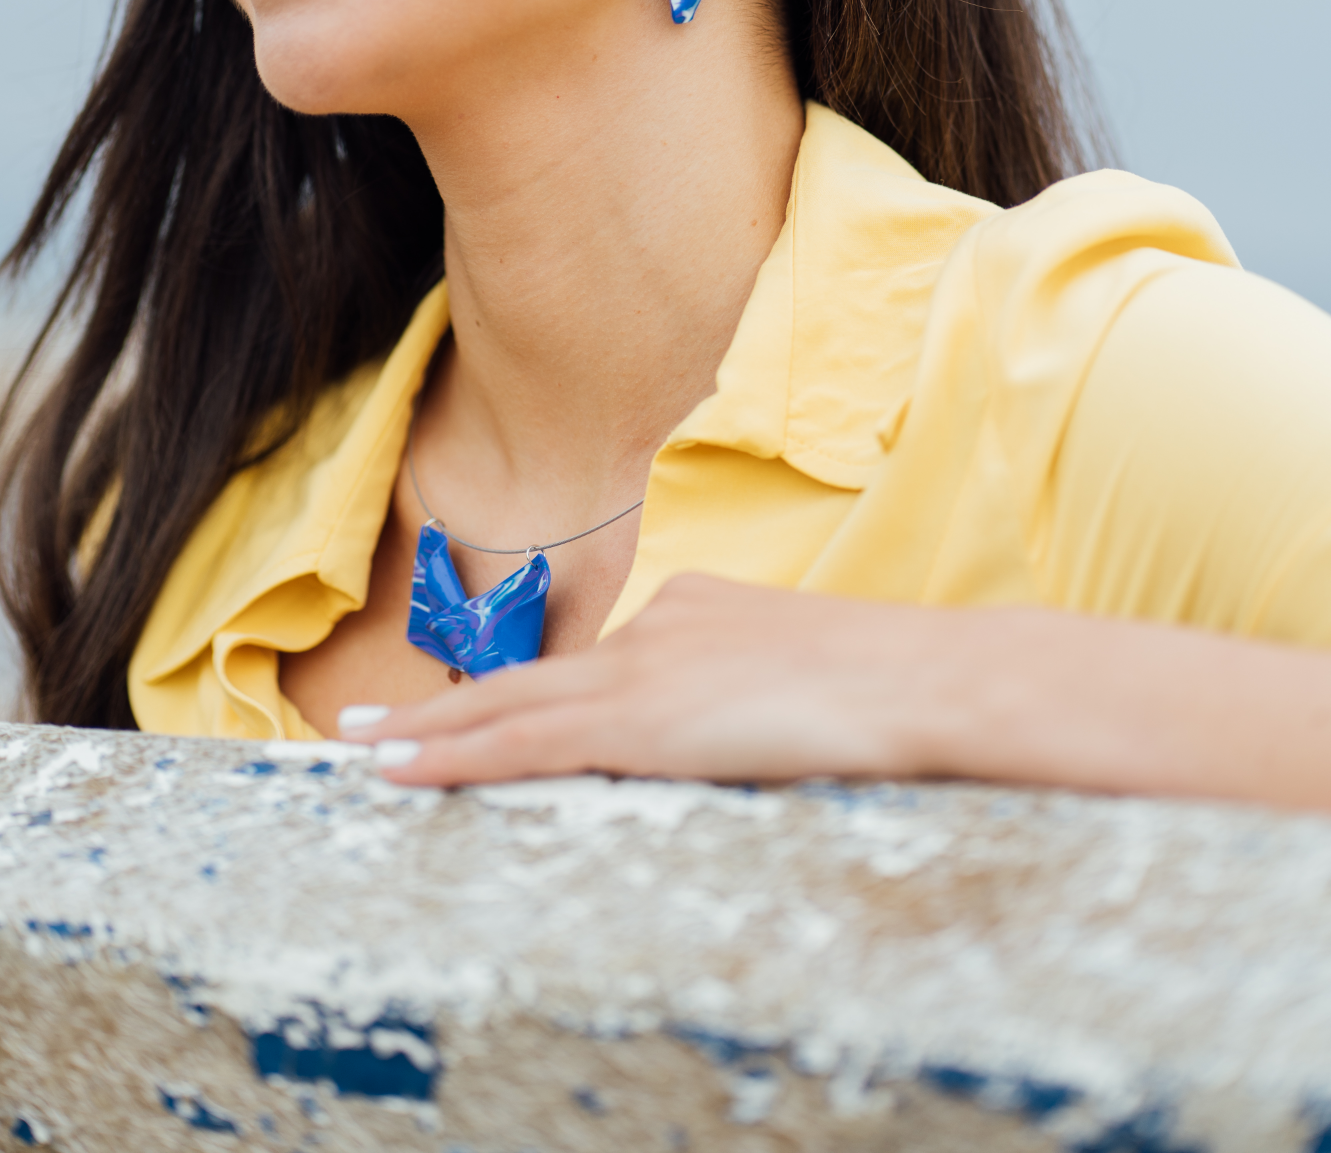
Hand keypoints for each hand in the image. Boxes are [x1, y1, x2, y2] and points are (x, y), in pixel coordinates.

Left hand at [337, 572, 949, 785]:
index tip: (469, 706)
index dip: (515, 689)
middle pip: (527, 674)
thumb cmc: (887, 682)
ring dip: (429, 732)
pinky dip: (459, 756)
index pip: (588, 664)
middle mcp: (655, 627)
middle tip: (366, 724)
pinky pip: (529, 739)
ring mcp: (645, 669)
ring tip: (362, 747)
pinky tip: (407, 769)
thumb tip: (722, 717)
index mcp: (691, 609)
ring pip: (511, 705)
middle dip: (443, 705)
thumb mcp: (800, 669)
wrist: (918, 677)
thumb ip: (745, 683)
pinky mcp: (645, 715)